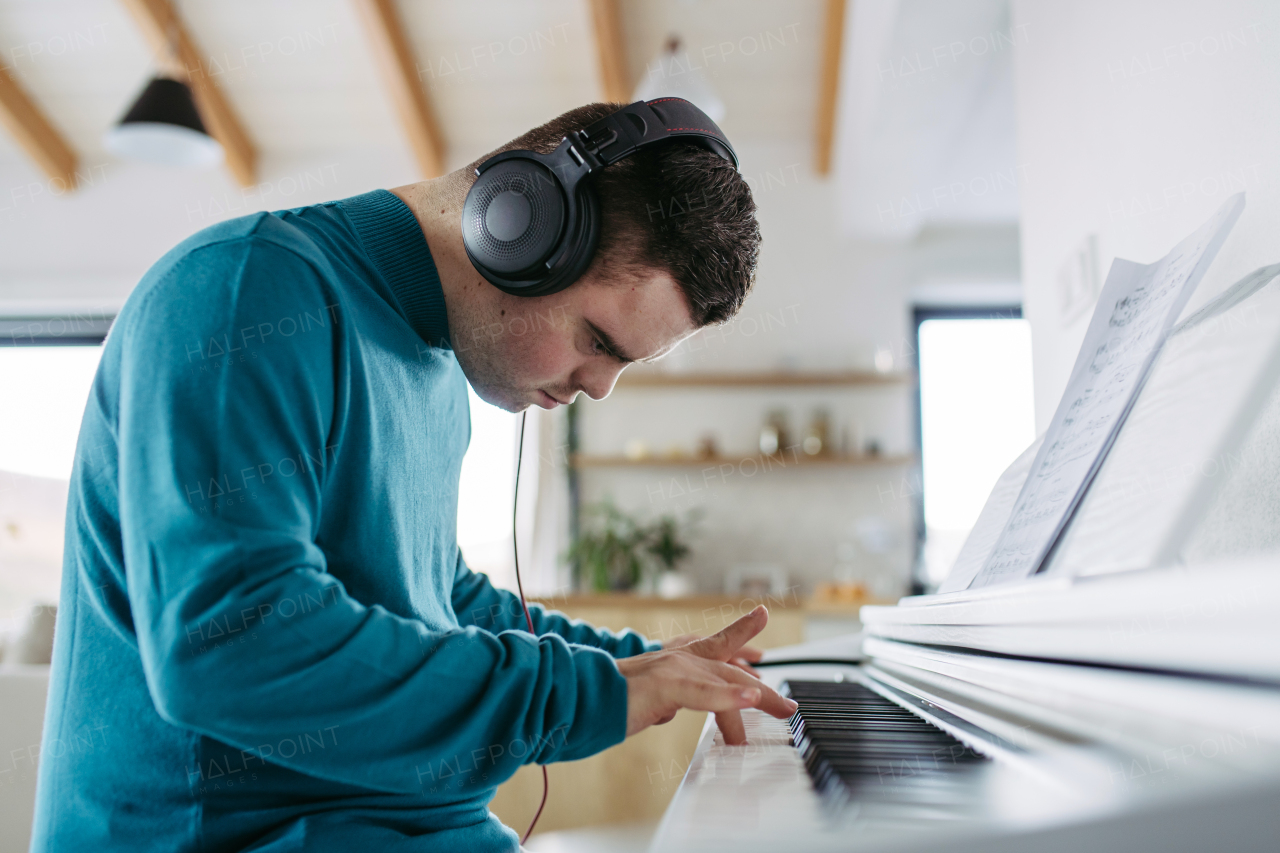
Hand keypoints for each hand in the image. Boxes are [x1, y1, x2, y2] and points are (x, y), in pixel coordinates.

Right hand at [616, 605, 796, 744]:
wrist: (578, 696)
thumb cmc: (605, 700)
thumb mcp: (645, 702)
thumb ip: (662, 701)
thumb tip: (669, 711)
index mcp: (673, 659)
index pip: (713, 642)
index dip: (741, 631)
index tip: (761, 614)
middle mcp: (677, 657)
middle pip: (730, 666)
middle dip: (761, 688)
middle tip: (786, 707)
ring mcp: (672, 668)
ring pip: (725, 678)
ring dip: (757, 696)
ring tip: (783, 709)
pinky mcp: (664, 684)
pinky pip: (703, 692)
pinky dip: (728, 696)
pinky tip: (749, 698)